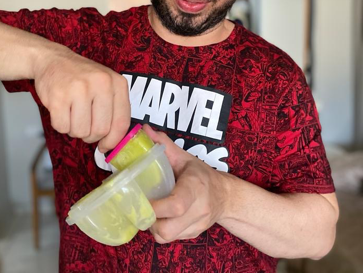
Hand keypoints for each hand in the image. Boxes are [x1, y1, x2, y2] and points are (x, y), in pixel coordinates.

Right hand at [33, 47, 130, 151]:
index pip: (121, 122)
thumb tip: (111, 143)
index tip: (105, 145)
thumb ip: (114, 111)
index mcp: (117, 83)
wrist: (53, 59)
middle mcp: (101, 84)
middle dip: (91, 135)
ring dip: (75, 130)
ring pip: (81, 131)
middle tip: (85, 125)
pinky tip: (61, 110)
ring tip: (72, 114)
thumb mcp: (106, 85)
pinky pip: (62, 127)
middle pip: (101, 130)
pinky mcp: (58, 96)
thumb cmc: (82, 77)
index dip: (113, 140)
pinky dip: (61, 125)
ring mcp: (79, 89)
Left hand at [143, 124, 227, 243]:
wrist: (226, 196)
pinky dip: (161, 229)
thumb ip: (163, 144)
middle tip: (143, 205)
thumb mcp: (185, 157)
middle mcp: (198, 209)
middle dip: (149, 220)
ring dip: (153, 226)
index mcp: (195, 187)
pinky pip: (170, 239)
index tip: (142, 199)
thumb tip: (144, 130)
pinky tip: (161, 216)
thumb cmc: (202, 175)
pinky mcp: (193, 235)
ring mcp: (197, 225)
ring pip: (166, 237)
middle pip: (168, 228)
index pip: (176, 204)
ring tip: (151, 210)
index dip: (156, 206)